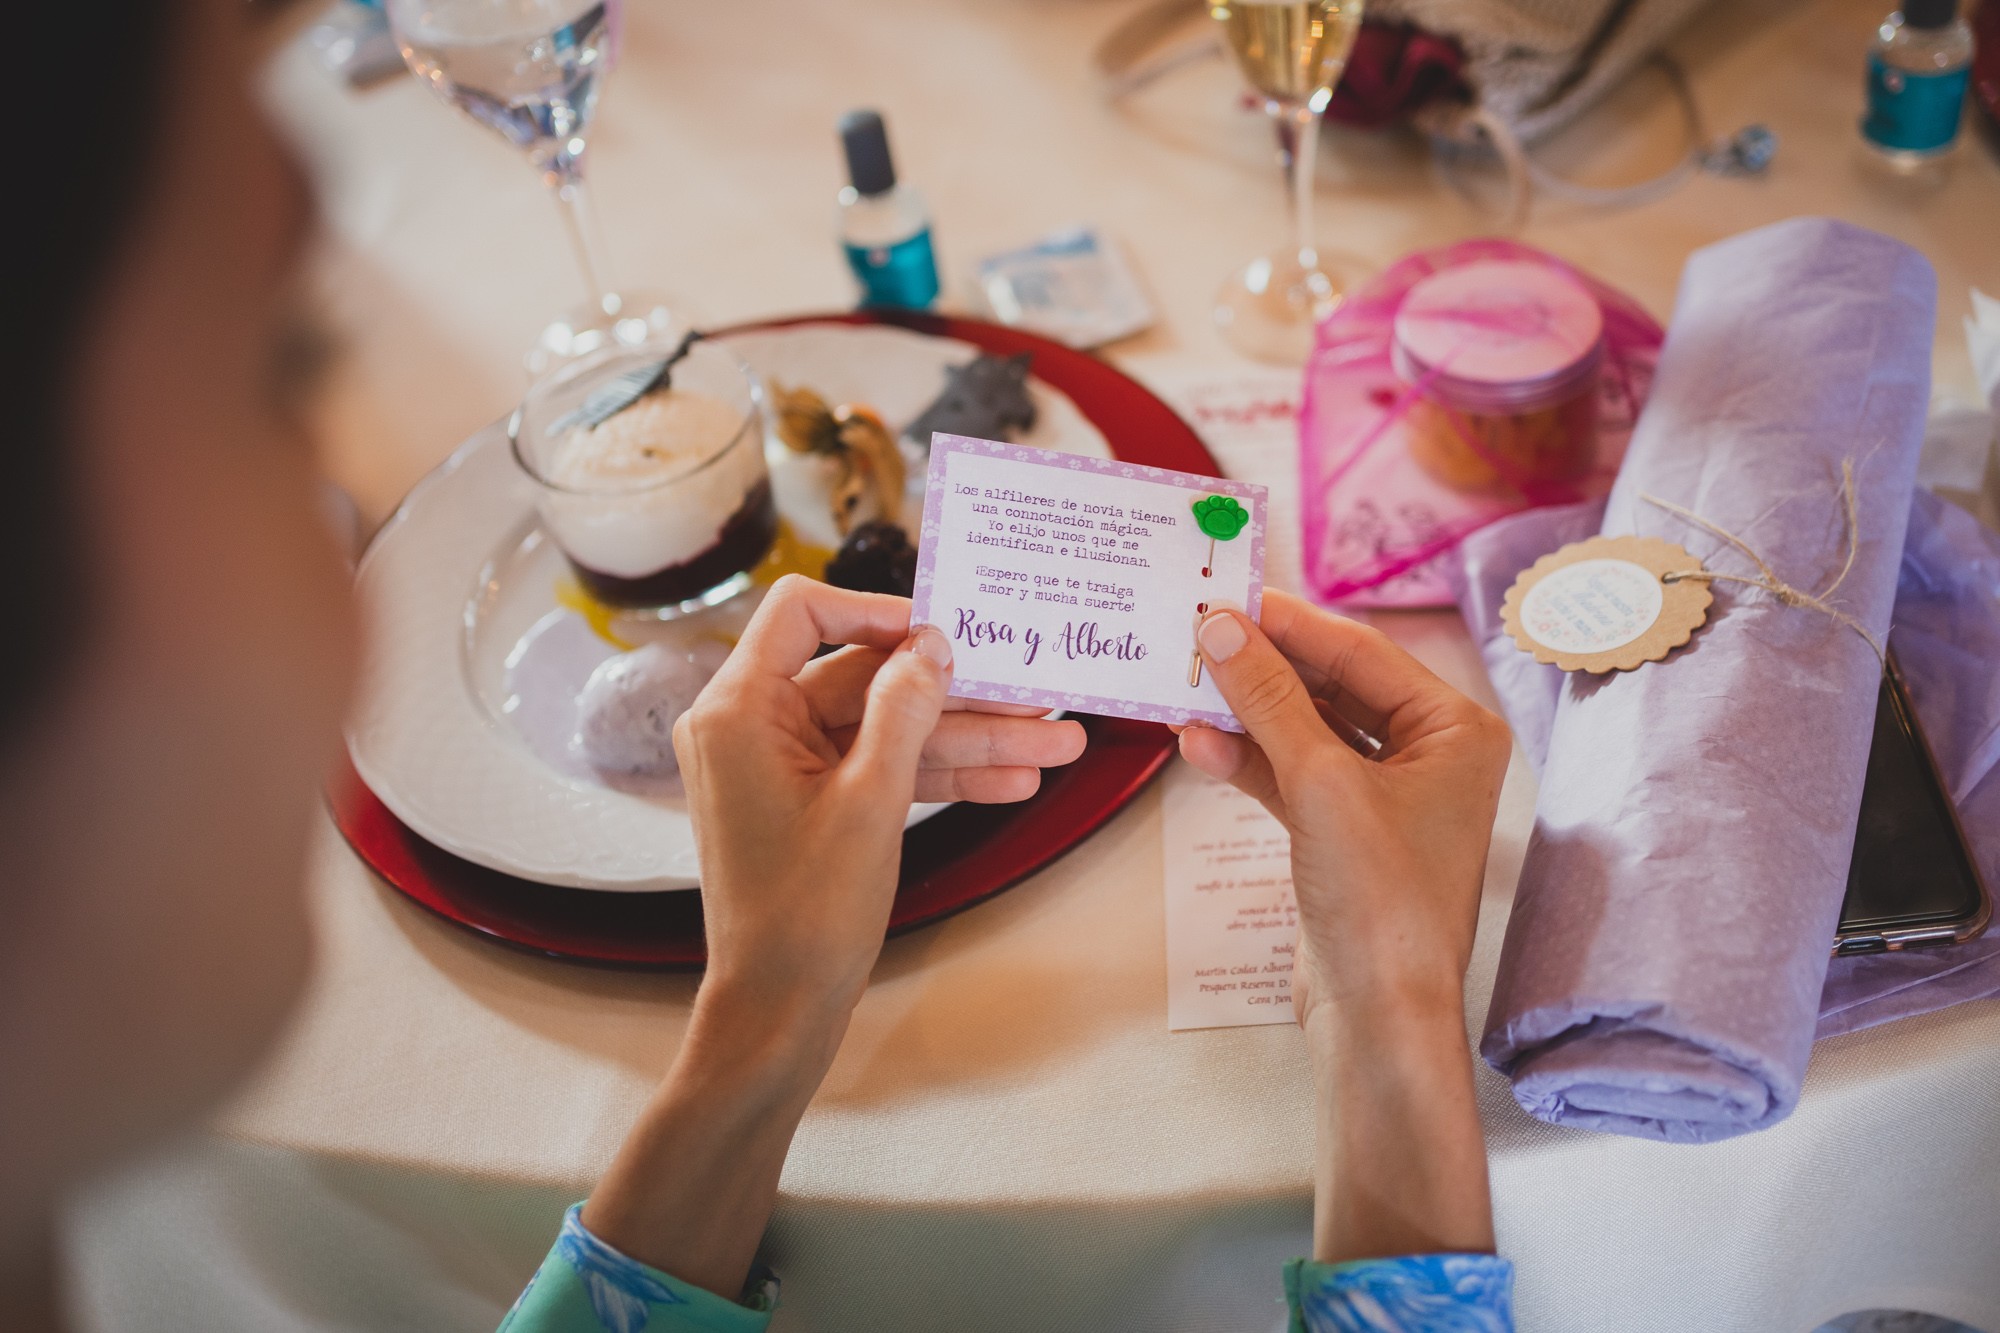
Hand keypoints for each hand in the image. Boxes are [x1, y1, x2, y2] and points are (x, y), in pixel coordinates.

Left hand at [677, 575, 1084, 1033]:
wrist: (778, 1010)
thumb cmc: (805, 913)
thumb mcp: (871, 800)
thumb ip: (904, 710)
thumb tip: (931, 645)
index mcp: (738, 710)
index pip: (802, 613)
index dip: (877, 612)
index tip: (942, 631)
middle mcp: (750, 727)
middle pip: (861, 678)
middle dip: (954, 696)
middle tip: (1032, 698)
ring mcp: (780, 767)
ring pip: (882, 729)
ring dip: (965, 740)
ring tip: (1050, 747)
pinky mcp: (808, 803)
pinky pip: (876, 768)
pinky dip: (935, 775)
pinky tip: (1011, 781)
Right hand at [1179, 590, 1509, 1025]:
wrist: (1379, 1017)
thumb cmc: (1381, 902)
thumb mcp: (1320, 784)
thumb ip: (1267, 700)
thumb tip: (1222, 629)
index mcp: (1455, 730)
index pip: (1362, 652)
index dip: (1291, 623)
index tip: (1228, 595)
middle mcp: (1430, 756)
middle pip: (1332, 687)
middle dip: (1261, 668)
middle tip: (1196, 636)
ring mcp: (1384, 798)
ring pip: (1303, 732)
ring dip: (1244, 715)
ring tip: (1184, 689)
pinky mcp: (1343, 835)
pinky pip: (1290, 776)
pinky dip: (1247, 761)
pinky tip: (1199, 745)